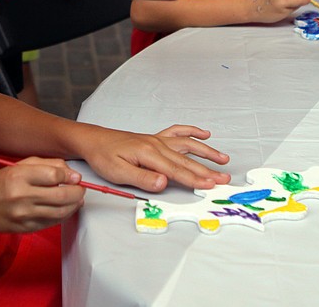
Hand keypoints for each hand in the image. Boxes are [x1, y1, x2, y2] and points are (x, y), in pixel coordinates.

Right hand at [0, 157, 83, 232]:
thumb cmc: (2, 183)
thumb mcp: (21, 165)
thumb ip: (48, 165)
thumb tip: (73, 175)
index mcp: (18, 176)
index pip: (53, 175)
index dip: (69, 175)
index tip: (75, 176)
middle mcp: (21, 197)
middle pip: (62, 195)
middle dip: (78, 191)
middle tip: (80, 188)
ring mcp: (25, 215)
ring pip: (62, 211)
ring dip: (75, 204)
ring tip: (77, 198)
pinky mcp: (29, 228)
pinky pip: (55, 222)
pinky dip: (65, 214)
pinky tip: (65, 207)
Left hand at [80, 125, 230, 192]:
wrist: (94, 140)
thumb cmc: (103, 156)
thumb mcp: (117, 172)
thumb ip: (142, 178)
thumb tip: (163, 183)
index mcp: (148, 154)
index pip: (176, 171)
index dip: (195, 180)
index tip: (211, 186)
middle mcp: (156, 145)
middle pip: (186, 160)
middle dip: (207, 170)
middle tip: (225, 179)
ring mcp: (157, 140)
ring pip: (187, 146)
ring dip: (206, 152)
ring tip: (223, 159)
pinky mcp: (155, 139)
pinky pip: (178, 132)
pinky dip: (192, 132)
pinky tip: (204, 134)